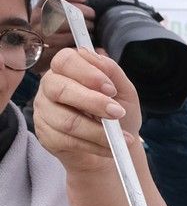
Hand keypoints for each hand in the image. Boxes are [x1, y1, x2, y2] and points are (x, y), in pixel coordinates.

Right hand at [29, 0, 95, 75]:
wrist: (39, 57)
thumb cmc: (53, 32)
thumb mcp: (58, 15)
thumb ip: (72, 2)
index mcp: (38, 10)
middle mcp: (35, 22)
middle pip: (58, 12)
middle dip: (80, 13)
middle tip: (93, 17)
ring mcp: (38, 38)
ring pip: (61, 31)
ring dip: (82, 31)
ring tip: (92, 31)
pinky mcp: (43, 55)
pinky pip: (64, 49)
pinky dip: (78, 46)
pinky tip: (87, 45)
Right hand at [33, 47, 141, 174]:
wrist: (115, 145)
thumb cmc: (117, 111)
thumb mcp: (123, 90)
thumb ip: (112, 72)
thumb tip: (99, 57)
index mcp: (67, 69)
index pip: (65, 60)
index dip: (88, 73)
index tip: (111, 89)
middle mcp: (50, 87)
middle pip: (59, 89)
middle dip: (93, 102)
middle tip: (118, 113)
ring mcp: (44, 112)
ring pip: (66, 120)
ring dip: (99, 131)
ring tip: (121, 137)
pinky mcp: (46, 136)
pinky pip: (69, 142)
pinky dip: (96, 146)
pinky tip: (112, 148)